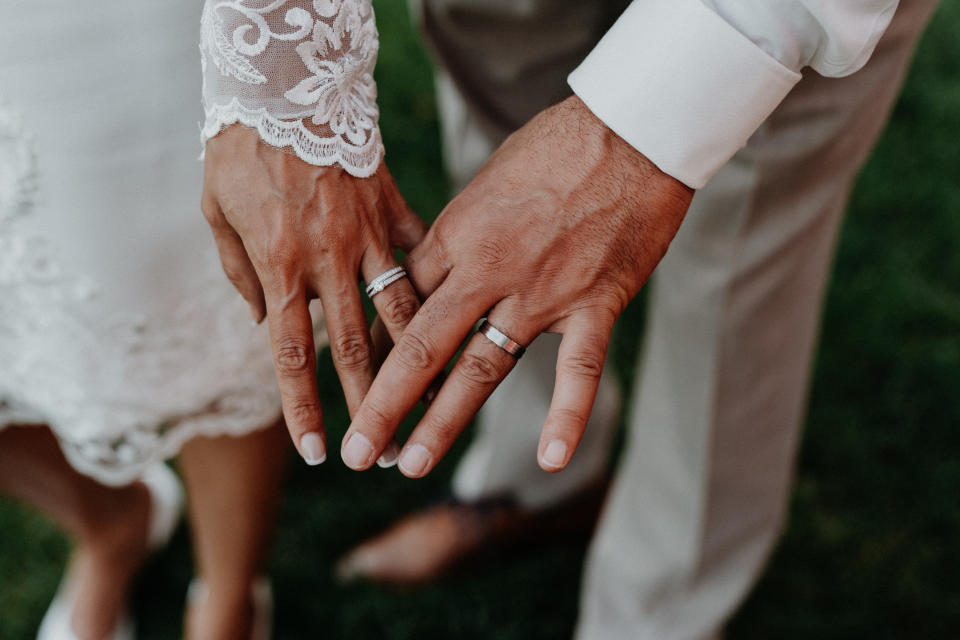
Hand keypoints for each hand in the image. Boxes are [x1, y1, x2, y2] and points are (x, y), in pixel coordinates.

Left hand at [202, 125, 426, 463]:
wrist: (283, 84)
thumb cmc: (240, 150)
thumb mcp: (218, 213)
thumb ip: (241, 274)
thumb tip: (265, 323)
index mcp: (281, 264)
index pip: (292, 353)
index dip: (304, 407)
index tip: (319, 452)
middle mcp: (331, 259)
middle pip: (356, 346)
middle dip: (372, 405)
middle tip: (383, 450)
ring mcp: (369, 234)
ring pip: (401, 310)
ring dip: (416, 363)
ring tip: (431, 404)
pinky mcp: (394, 207)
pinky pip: (422, 254)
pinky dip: (437, 288)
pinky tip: (458, 320)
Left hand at [340, 96, 692, 476]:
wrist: (630, 129)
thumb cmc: (555, 146)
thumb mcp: (485, 182)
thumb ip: (459, 233)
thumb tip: (432, 270)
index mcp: (456, 234)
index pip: (401, 305)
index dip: (375, 349)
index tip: (357, 382)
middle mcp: (488, 269)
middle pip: (423, 346)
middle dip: (384, 404)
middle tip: (359, 452)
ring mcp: (541, 292)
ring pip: (483, 368)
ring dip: (443, 422)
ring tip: (411, 464)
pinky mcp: (594, 303)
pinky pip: (578, 370)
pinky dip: (566, 416)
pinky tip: (550, 459)